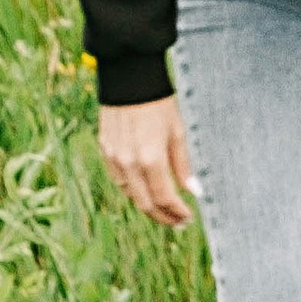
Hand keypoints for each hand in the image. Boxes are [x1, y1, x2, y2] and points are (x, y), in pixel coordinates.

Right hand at [100, 94, 194, 230]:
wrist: (129, 79)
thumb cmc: (159, 103)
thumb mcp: (177, 132)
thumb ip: (183, 165)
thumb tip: (194, 192)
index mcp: (150, 159)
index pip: (164, 198)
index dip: (177, 213)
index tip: (189, 218)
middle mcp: (129, 164)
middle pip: (145, 204)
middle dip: (163, 217)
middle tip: (179, 222)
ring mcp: (114, 159)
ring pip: (131, 195)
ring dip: (148, 206)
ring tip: (166, 209)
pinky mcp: (105, 151)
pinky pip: (119, 181)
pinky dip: (134, 190)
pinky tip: (147, 190)